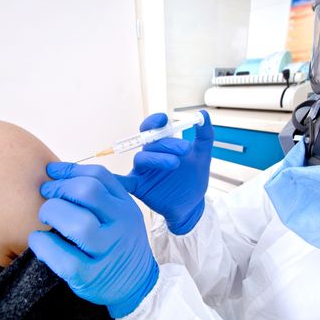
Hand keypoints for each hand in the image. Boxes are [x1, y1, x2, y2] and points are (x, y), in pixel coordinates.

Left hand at [29, 163, 158, 317]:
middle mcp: (121, 226)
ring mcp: (107, 252)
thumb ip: (100, 193)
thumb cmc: (119, 243)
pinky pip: (65, 259)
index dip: (69, 170)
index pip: (99, 176)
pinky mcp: (92, 277)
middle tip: (46, 195)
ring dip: (53, 214)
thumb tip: (57, 171)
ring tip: (45, 217)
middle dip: (60, 189)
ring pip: (78, 225)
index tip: (51, 172)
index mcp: (126, 207)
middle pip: (88, 193)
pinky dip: (45, 246)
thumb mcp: (121, 214)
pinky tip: (38, 240)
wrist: (137, 284)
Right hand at [115, 110, 213, 234]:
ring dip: (157, 158)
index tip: (164, 120)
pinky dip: (117, 180)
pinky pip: (124, 182)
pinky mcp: (138, 187)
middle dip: (167, 143)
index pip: (151, 128)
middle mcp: (149, 156)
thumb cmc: (193, 179)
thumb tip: (203, 114)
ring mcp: (142, 171)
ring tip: (175, 163)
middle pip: (149, 142)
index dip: (154, 121)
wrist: (193, 205)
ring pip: (141, 158)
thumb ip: (204, 135)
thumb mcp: (203, 156)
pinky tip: (115, 179)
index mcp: (161, 145)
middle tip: (186, 150)